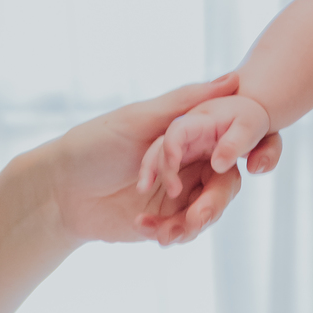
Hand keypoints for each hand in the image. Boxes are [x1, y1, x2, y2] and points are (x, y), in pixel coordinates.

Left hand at [49, 75, 282, 247]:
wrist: (57, 192)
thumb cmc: (95, 145)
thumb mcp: (139, 118)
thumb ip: (186, 102)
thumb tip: (233, 79)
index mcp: (190, 134)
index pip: (234, 143)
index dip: (254, 153)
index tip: (252, 167)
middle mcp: (190, 162)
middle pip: (225, 184)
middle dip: (214, 203)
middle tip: (198, 215)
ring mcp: (178, 193)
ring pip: (208, 212)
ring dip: (193, 223)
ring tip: (168, 231)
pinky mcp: (163, 220)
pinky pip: (183, 231)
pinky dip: (171, 233)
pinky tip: (145, 228)